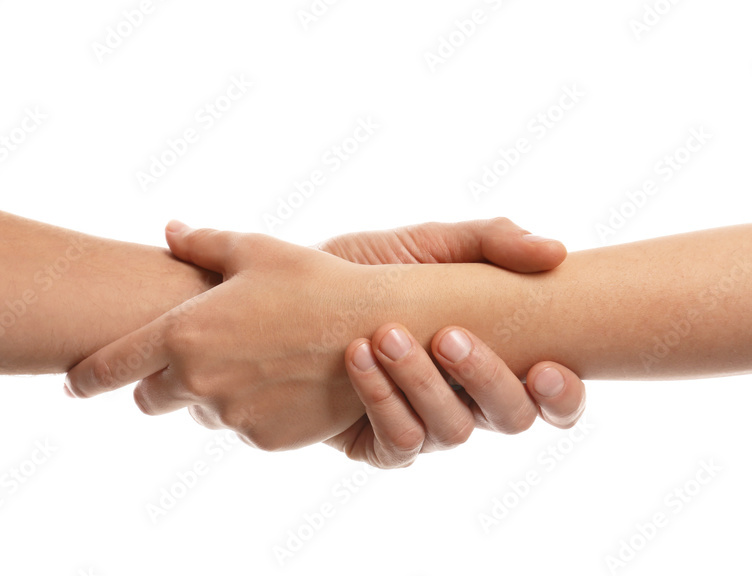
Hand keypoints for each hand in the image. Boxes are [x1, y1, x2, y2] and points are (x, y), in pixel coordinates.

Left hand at [66, 222, 400, 449]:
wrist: (379, 328)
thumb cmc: (313, 280)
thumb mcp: (255, 251)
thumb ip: (202, 244)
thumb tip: (169, 230)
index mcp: (184, 334)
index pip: (110, 366)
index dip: (85, 377)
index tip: (70, 384)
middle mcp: (198, 381)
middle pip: (152, 399)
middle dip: (163, 383)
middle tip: (198, 357)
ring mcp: (232, 415)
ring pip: (203, 413)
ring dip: (214, 395)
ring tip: (259, 360)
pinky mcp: (265, 439)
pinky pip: (243, 427)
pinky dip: (252, 411)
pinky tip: (284, 381)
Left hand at [318, 218, 586, 464]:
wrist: (288, 293)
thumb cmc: (367, 269)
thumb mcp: (425, 244)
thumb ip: (489, 240)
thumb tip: (555, 251)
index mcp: (494, 357)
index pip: (552, 397)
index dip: (562, 395)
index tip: (544, 365)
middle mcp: (467, 400)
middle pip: (511, 418)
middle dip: (487, 378)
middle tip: (448, 336)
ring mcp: (425, 426)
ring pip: (453, 431)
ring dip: (422, 383)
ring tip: (385, 336)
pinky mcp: (378, 444)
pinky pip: (399, 441)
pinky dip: (381, 400)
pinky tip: (357, 358)